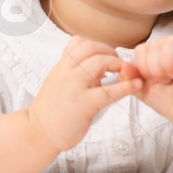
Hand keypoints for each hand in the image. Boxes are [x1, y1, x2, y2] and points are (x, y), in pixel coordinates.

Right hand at [27, 37, 142, 153]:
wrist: (38, 131)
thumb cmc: (51, 110)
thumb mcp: (59, 83)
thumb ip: (76, 73)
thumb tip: (101, 68)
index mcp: (60, 66)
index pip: (78, 41)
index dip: (97, 45)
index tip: (105, 55)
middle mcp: (66, 72)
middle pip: (91, 47)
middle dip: (109, 52)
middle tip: (117, 64)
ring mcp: (74, 87)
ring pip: (99, 62)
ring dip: (117, 64)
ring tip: (123, 73)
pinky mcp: (84, 104)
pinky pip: (108, 91)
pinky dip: (125, 86)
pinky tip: (135, 85)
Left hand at [115, 34, 172, 127]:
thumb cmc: (168, 99)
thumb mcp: (144, 89)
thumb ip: (132, 78)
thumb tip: (124, 66)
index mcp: (162, 47)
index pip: (144, 48)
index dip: (143, 67)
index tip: (152, 80)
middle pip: (158, 46)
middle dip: (155, 70)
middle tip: (164, 82)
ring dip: (168, 71)